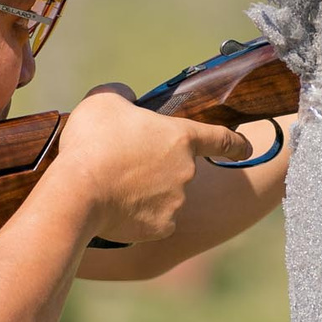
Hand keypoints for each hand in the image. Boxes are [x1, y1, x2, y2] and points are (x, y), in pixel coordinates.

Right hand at [56, 85, 252, 242]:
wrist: (77, 193)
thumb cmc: (93, 142)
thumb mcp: (104, 100)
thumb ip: (122, 94)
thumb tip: (128, 98)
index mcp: (180, 137)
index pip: (220, 138)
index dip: (234, 142)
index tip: (245, 148)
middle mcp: (186, 171)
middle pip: (178, 167)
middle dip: (157, 165)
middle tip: (123, 161)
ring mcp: (176, 202)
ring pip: (164, 194)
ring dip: (145, 189)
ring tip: (112, 183)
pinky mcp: (160, 227)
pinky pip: (153, 219)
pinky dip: (137, 214)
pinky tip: (116, 207)